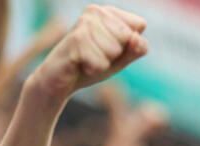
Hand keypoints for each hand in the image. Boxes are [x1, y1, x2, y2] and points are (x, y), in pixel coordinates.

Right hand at [29, 5, 147, 101]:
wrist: (59, 81)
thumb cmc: (92, 65)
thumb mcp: (121, 59)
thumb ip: (137, 49)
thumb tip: (137, 38)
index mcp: (108, 11)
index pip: (139, 25)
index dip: (129, 44)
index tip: (109, 48)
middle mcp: (95, 11)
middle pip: (128, 37)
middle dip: (115, 55)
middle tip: (95, 55)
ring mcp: (84, 24)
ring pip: (115, 50)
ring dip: (103, 62)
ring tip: (87, 60)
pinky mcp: (75, 39)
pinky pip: (101, 62)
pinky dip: (94, 69)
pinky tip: (81, 65)